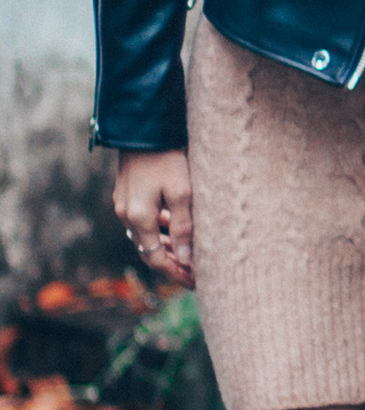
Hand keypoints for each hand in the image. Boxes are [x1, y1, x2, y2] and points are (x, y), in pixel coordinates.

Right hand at [113, 148, 193, 289]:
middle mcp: (126, 215)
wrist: (143, 128)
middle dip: (172, 264)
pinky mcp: (127, 194)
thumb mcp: (182, 193)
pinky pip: (143, 222)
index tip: (196, 281)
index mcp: (139, 218)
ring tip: (189, 256)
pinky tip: (175, 229)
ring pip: (146, 236)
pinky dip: (159, 230)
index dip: (176, 272)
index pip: (156, 258)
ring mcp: (124, 204)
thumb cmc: (167, 158)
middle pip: (150, 250)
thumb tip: (186, 259)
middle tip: (195, 273)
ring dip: (166, 248)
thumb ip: (184, 227)